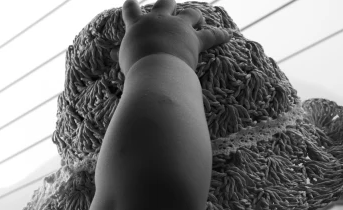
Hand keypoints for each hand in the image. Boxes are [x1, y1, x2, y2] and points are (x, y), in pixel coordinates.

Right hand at [112, 0, 230, 74]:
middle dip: (168, 2)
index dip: (130, 5)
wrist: (155, 69)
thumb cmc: (136, 67)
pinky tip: (228, 35)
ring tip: (199, 17)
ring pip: (191, 14)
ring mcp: (179, 27)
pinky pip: (211, 35)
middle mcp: (159, 20)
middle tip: (170, 3)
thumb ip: (123, 53)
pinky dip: (220, 35)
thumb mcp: (125, 59)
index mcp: (138, 25)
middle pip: (165, 2)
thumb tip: (115, 53)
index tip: (131, 1)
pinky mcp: (195, 40)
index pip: (130, 10)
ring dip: (194, 15)